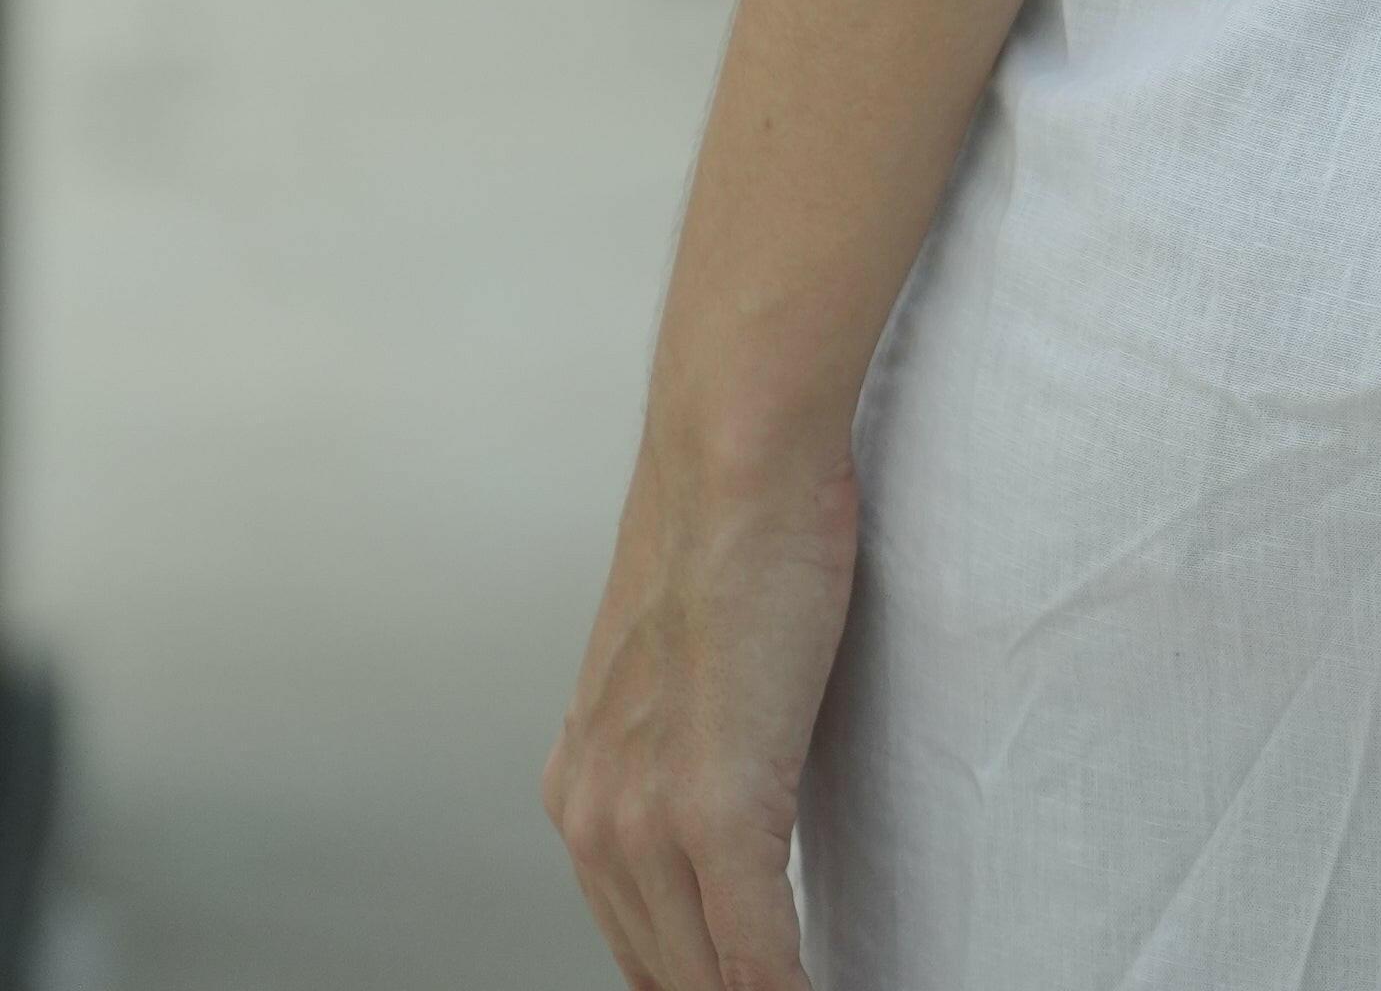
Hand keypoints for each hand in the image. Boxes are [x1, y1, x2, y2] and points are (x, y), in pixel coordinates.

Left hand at [545, 420, 858, 990]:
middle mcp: (596, 818)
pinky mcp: (718, 808)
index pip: (636, 941)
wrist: (735, 453)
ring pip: (703, 979)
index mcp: (583, 789)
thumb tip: (739, 796)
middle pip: (663, 976)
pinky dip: (788, 990)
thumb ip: (690, 749)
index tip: (740, 984)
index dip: (693, 984)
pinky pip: (753, 955)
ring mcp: (650, 819)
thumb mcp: (685, 666)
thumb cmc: (733, 531)